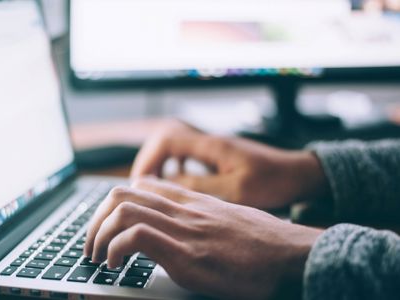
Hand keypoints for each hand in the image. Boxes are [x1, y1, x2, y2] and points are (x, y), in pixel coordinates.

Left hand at [84, 178, 322, 299]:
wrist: (294, 256)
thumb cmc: (266, 243)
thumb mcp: (229, 220)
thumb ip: (202, 218)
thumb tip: (184, 230)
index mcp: (192, 201)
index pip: (142, 185)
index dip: (115, 204)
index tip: (108, 225)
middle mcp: (184, 209)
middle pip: (122, 193)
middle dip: (96, 219)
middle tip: (91, 244)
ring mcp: (184, 229)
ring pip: (122, 209)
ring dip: (98, 234)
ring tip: (97, 257)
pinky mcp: (187, 254)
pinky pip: (136, 237)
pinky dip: (115, 249)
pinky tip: (116, 265)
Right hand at [131, 122, 328, 208]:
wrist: (298, 174)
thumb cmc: (273, 181)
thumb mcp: (236, 190)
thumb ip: (201, 186)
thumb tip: (168, 185)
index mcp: (211, 146)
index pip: (167, 140)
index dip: (148, 159)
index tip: (140, 182)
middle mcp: (209, 142)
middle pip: (165, 141)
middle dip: (149, 162)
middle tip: (141, 187)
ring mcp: (213, 148)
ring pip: (174, 147)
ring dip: (160, 164)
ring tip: (153, 186)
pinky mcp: (218, 156)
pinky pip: (186, 155)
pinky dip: (174, 167)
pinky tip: (176, 183)